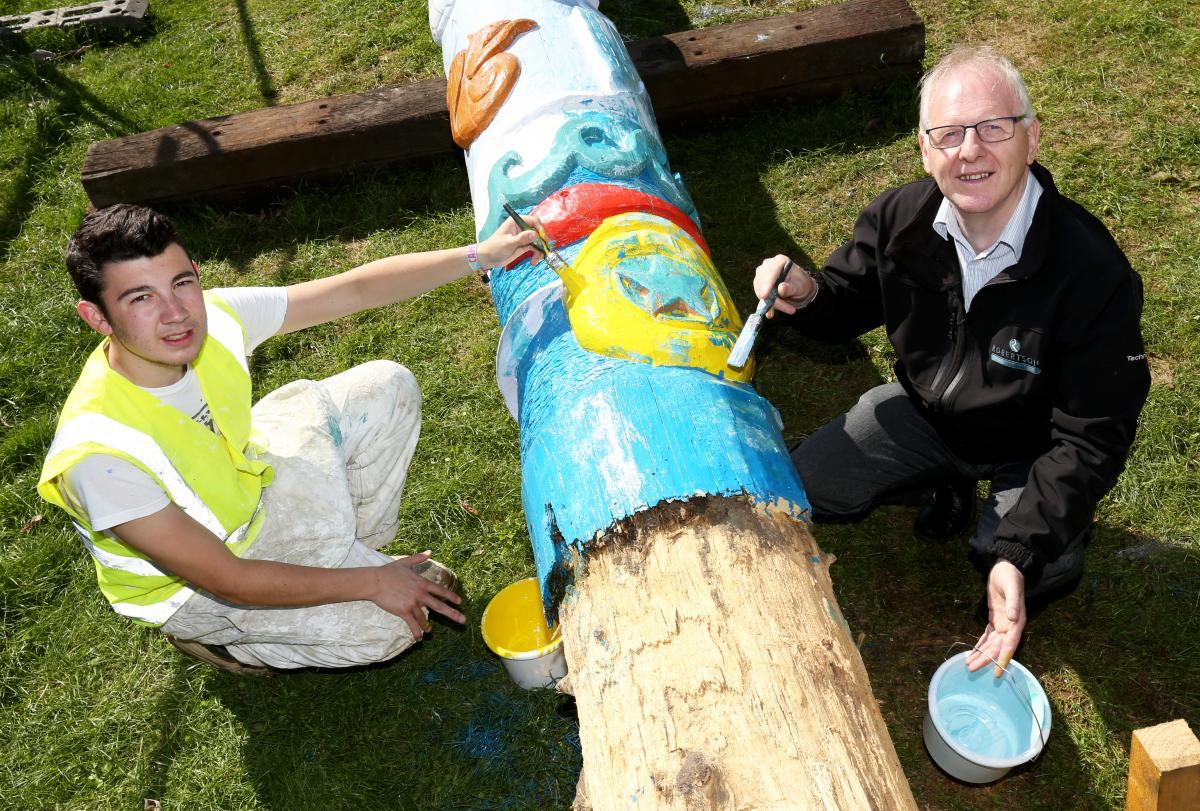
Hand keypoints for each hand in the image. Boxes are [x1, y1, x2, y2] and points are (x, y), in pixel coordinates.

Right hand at [370, 550, 463, 639]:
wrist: (375, 581)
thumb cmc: (388, 571)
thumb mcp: (405, 562)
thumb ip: (419, 558)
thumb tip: (429, 551)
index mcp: (422, 583)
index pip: (440, 591)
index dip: (451, 597)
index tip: (460, 602)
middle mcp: (420, 594)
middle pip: (439, 606)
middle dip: (452, 614)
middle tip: (463, 620)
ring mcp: (412, 604)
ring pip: (424, 618)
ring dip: (428, 626)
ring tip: (430, 631)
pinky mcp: (403, 611)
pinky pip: (412, 624)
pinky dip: (417, 632)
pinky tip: (419, 638)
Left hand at [477, 215, 543, 267]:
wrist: (487, 258)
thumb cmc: (495, 247)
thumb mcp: (508, 243)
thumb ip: (522, 238)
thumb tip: (535, 234)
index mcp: (516, 222)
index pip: (533, 221)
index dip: (540, 228)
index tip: (542, 238)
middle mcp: (521, 228)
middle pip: (537, 232)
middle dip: (542, 242)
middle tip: (544, 250)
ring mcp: (523, 238)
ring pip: (537, 242)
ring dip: (539, 251)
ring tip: (536, 259)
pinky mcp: (524, 246)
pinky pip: (534, 249)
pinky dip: (536, 255)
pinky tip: (533, 262)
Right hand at [752, 254, 813, 317]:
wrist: (798, 289)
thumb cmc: (801, 284)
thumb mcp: (800, 287)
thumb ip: (791, 288)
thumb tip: (781, 288)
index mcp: (780, 261)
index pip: (770, 272)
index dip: (767, 284)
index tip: (764, 296)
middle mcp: (768, 265)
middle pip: (764, 283)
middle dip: (773, 299)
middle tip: (789, 309)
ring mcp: (761, 274)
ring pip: (761, 291)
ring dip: (772, 303)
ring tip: (788, 309)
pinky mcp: (759, 283)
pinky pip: (760, 296)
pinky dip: (767, 305)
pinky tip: (772, 313)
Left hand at [966, 560, 1026, 676]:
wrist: (1006, 567)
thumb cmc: (1010, 577)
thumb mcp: (1011, 587)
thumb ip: (1012, 603)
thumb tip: (1013, 618)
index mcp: (1017, 621)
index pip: (1010, 644)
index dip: (1003, 658)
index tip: (997, 672)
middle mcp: (1011, 625)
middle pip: (998, 647)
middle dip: (986, 659)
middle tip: (971, 669)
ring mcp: (1003, 623)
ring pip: (991, 644)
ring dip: (981, 654)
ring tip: (969, 665)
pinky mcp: (995, 619)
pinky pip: (988, 636)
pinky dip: (981, 644)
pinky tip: (974, 653)